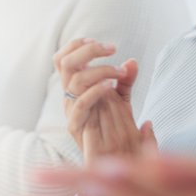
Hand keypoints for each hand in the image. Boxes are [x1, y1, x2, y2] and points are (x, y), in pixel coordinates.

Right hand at [52, 39, 150, 158]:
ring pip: (75, 80)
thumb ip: (126, 80)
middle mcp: (69, 94)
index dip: (74, 46)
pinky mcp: (75, 124)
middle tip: (112, 48)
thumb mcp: (122, 99)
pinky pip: (81, 103)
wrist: (111, 155)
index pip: (63, 58)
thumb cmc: (113, 126)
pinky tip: (111, 86)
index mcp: (74, 86)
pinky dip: (96, 90)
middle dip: (88, 51)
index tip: (95, 40)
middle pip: (65, 63)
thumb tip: (133, 61)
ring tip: (120, 71)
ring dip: (99, 70)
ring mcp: (70, 109)